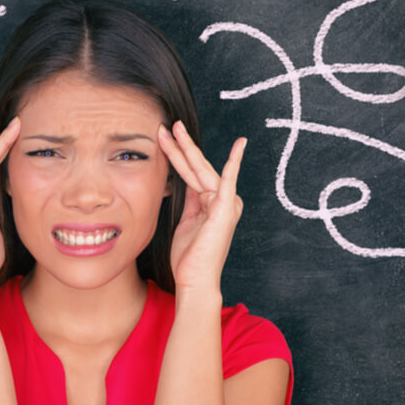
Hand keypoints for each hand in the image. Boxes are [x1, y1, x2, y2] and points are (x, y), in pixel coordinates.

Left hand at [158, 121, 246, 293]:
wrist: (195, 280)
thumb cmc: (190, 257)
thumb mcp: (186, 222)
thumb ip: (190, 200)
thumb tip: (188, 182)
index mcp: (210, 202)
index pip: (190, 172)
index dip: (177, 154)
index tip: (165, 137)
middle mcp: (220, 199)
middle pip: (196, 166)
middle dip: (180, 144)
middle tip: (167, 124)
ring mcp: (224, 203)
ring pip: (202, 169)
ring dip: (187, 148)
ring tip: (174, 128)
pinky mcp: (226, 209)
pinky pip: (228, 181)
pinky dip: (233, 163)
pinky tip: (239, 146)